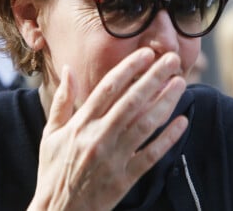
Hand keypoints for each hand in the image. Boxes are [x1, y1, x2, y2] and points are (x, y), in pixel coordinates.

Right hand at [28, 48, 187, 210]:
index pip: (107, 89)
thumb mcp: (50, 133)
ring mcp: (114, 159)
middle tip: (171, 59)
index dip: (128, 68)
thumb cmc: (53, 171)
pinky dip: (167, 139)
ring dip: (165, 102)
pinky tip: (181, 122)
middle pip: (131, 101)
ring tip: (180, 83)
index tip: (144, 54)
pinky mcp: (125, 179)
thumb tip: (67, 69)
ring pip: (144, 125)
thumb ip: (62, 101)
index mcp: (80, 125)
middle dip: (153, 77)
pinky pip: (151, 156)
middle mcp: (98, 138)